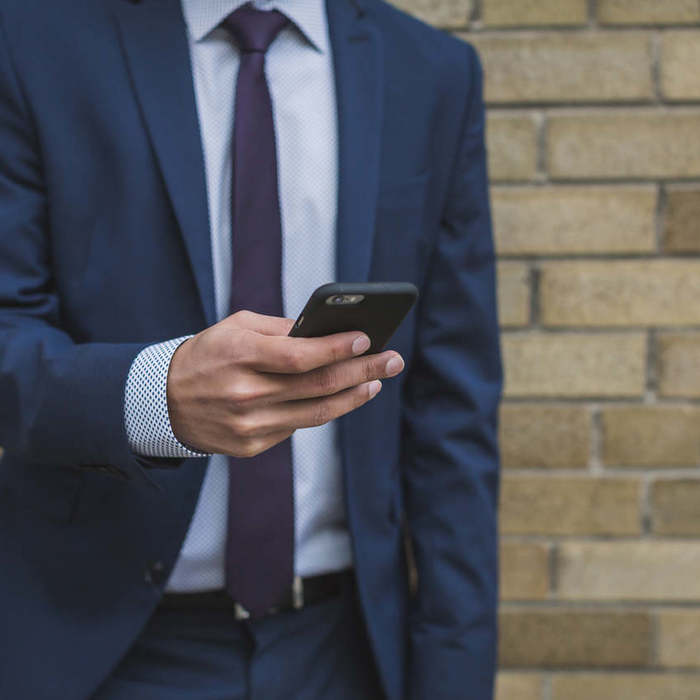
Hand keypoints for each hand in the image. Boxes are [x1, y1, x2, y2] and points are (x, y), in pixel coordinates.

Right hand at [166, 310, 403, 456]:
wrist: (164, 402)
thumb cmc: (206, 356)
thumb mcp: (235, 328)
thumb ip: (280, 330)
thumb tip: (326, 333)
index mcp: (240, 356)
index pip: (301, 356)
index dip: (338, 349)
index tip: (367, 339)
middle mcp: (246, 394)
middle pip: (318, 385)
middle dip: (362, 371)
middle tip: (393, 360)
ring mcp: (249, 425)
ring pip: (317, 413)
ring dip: (353, 396)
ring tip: (376, 382)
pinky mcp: (252, 446)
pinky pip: (297, 426)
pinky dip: (323, 410)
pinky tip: (340, 397)